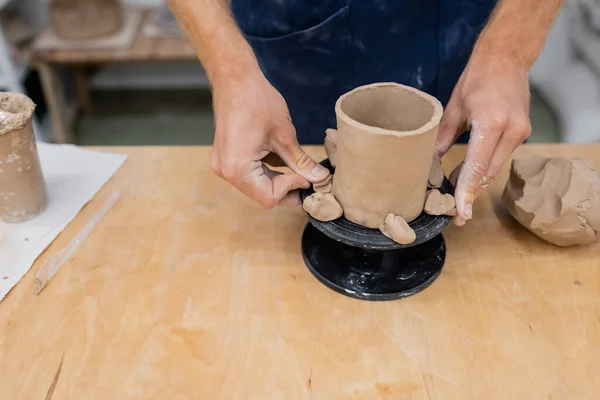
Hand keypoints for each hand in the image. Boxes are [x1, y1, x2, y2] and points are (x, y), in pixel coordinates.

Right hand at [210, 72, 329, 207]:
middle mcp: (226, 171)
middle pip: (262, 194)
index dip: (292, 189)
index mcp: (237, 168)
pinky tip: (281, 156)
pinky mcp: (227, 157)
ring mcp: (224, 164)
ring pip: (257, 185)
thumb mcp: (284, 135)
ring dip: (279, 179)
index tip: (308, 176)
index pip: (270, 197)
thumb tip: (320, 178)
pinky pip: (251, 173)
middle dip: (287, 188)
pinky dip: (268, 170)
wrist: (235, 78)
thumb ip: (301, 162)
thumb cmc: (256, 101)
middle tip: (308, 177)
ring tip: (297, 165)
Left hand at [435, 55, 531, 225]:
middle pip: (488, 173)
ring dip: (477, 184)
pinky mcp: (522, 133)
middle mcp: (510, 131)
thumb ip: (442, 138)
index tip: (460, 212)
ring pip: (494, 168)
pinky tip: (469, 179)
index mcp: (491, 123)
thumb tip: (430, 163)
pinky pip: (500, 158)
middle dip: (471, 194)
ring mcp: (520, 133)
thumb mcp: (453, 108)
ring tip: (458, 200)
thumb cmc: (476, 80)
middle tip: (455, 214)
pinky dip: (484, 170)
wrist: (506, 58)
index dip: (466, 191)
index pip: (477, 166)